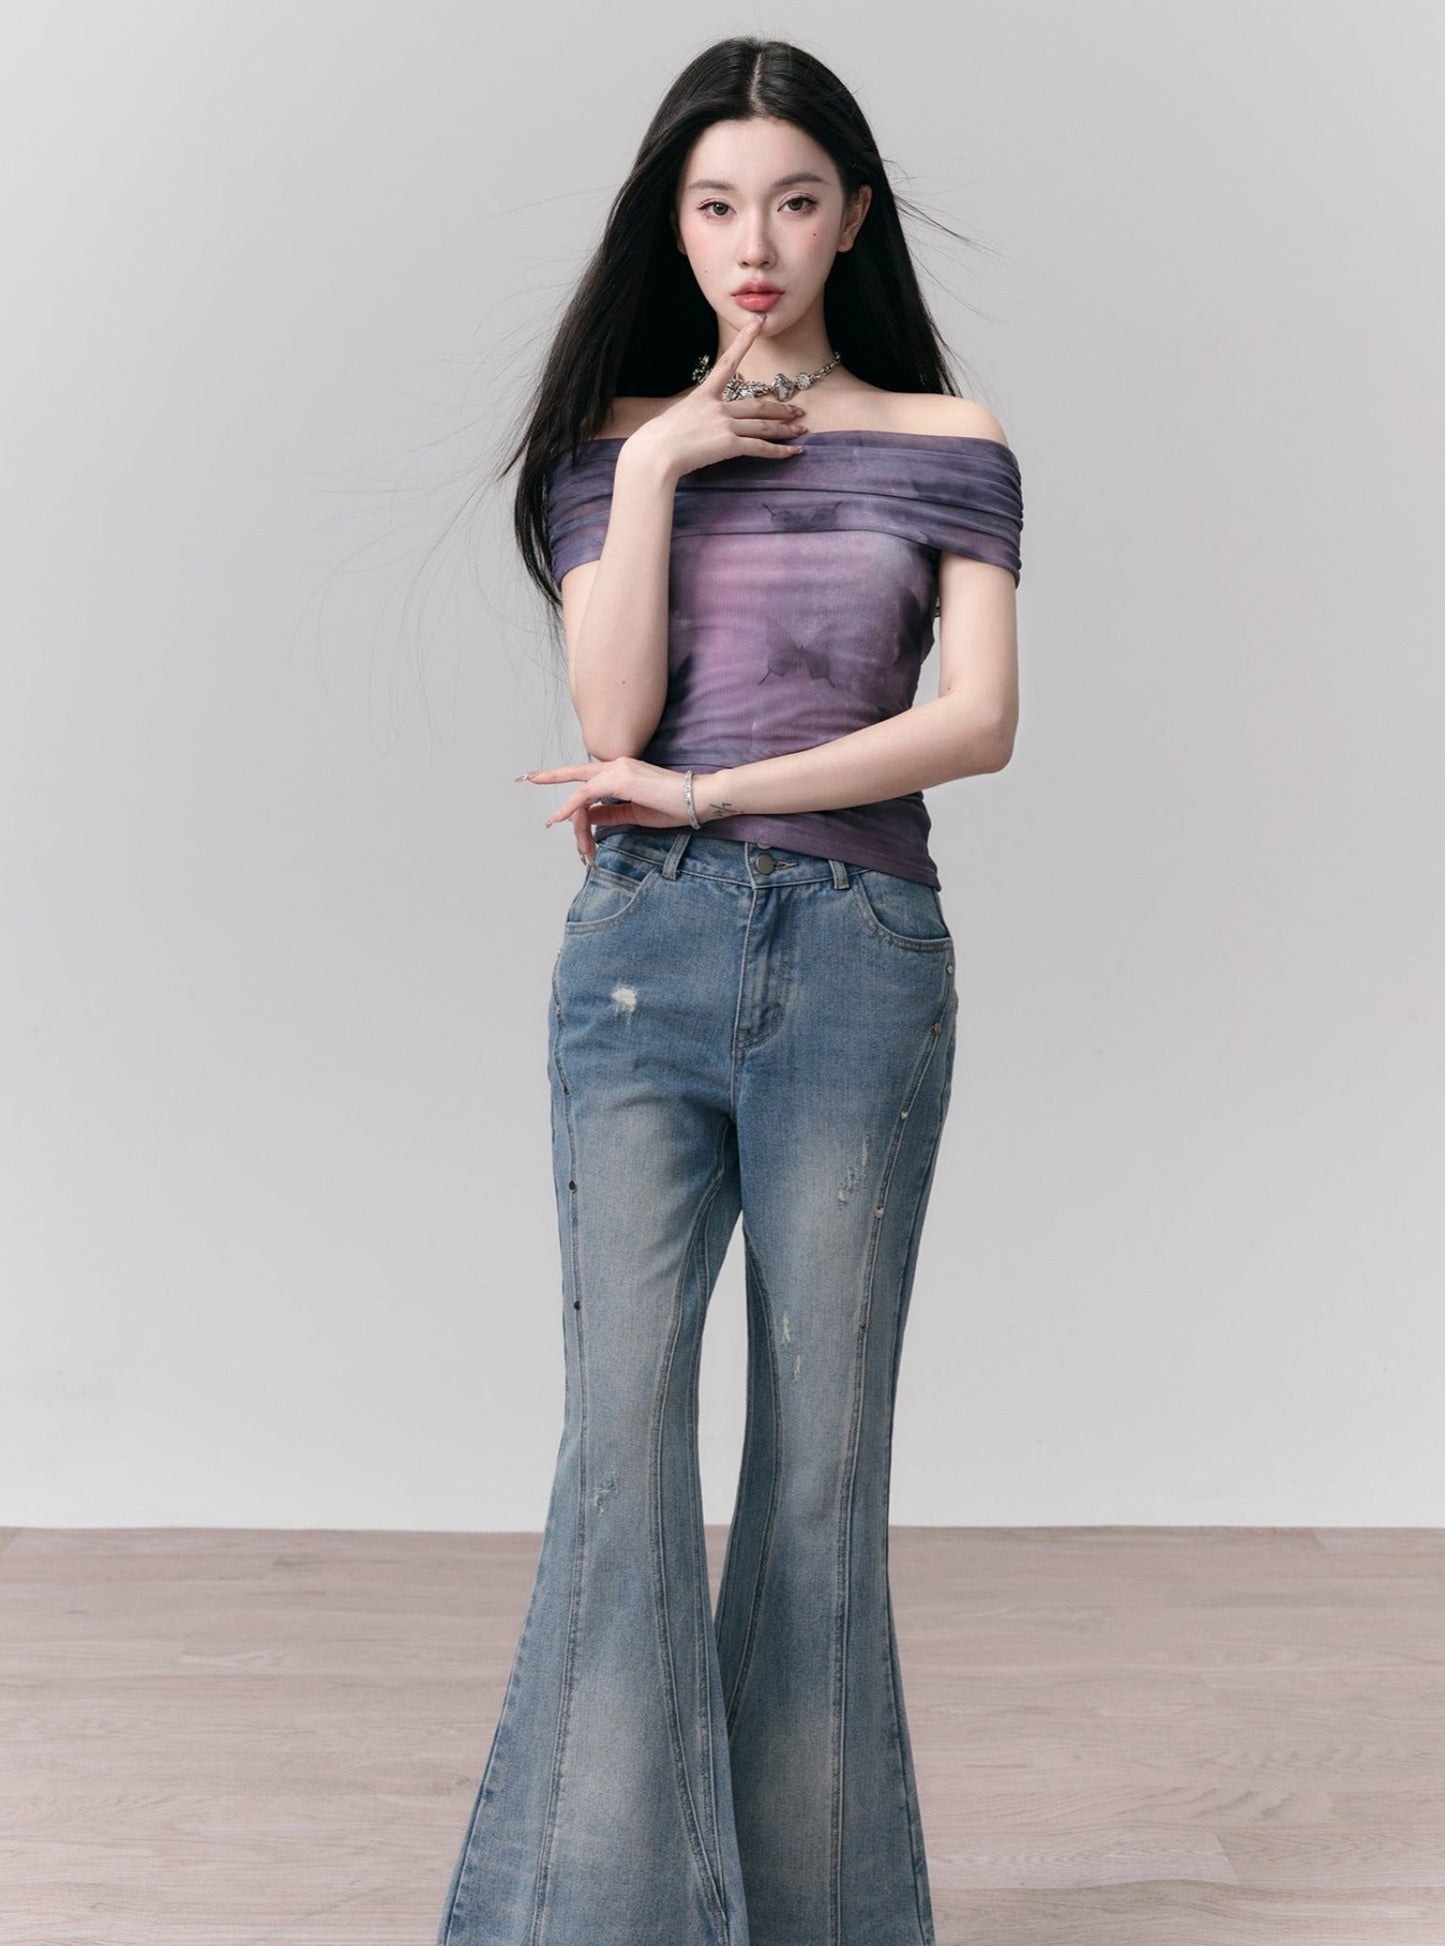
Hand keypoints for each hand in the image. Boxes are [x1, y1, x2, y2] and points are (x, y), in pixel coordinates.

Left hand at [521, 757, 706, 834]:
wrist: (697, 798)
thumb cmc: (674, 806)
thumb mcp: (635, 813)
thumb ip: (610, 814)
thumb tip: (587, 817)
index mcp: (623, 771)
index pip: (590, 776)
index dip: (570, 782)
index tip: (553, 786)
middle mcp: (617, 765)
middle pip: (577, 772)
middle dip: (551, 775)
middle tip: (528, 777)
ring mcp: (617, 770)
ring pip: (581, 791)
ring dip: (569, 814)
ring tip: (557, 828)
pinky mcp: (618, 779)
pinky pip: (585, 794)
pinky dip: (570, 806)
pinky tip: (559, 818)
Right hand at [624, 314, 807, 479]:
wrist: (654, 452)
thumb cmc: (656, 440)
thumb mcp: (673, 420)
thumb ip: (690, 418)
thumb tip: (693, 426)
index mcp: (702, 396)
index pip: (727, 363)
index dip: (744, 341)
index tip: (757, 324)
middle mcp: (717, 407)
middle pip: (756, 405)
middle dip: (779, 407)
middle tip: (797, 410)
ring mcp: (724, 424)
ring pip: (763, 425)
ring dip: (785, 427)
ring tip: (801, 428)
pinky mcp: (729, 444)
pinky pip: (760, 447)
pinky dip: (779, 451)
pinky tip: (793, 453)